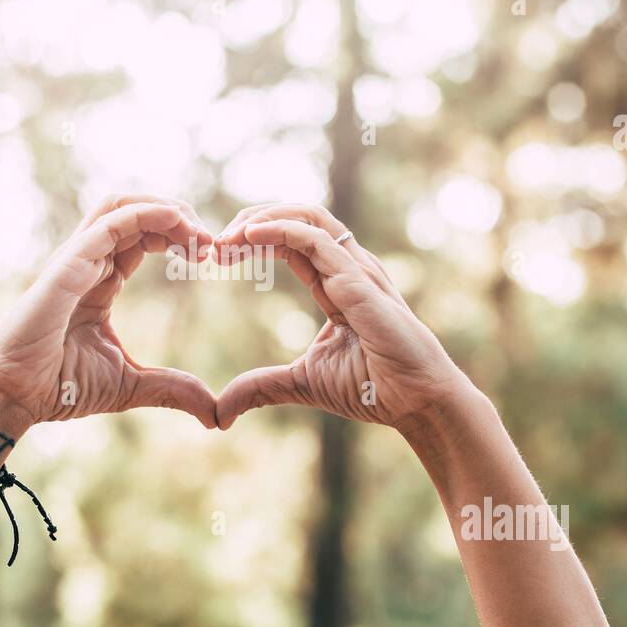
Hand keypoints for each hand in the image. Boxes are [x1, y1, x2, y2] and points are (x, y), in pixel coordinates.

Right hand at [0, 195, 218, 434]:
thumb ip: (171, 388)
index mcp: (99, 281)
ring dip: (165, 208)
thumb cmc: (59, 388)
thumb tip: (213, 414)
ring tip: (197, 230)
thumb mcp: (130, 385)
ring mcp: (75, 259)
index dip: (178, 237)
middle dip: (179, 216)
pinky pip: (110, 223)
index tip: (209, 256)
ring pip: (121, 204)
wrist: (15, 397)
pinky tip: (177, 224)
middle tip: (210, 242)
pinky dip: (147, 214)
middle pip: (136, 212)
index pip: (142, 238)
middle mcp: (87, 262)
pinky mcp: (68, 264)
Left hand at [211, 204, 474, 430]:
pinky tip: (247, 237)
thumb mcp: (300, 383)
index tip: (214, 257)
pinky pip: (314, 238)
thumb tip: (220, 411)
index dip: (251, 241)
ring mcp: (355, 268)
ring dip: (260, 218)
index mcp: (334, 283)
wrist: (415, 402)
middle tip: (211, 243)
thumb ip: (261, 387)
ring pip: (306, 215)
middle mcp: (346, 267)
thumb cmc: (372, 388)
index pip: (288, 242)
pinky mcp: (358, 279)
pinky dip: (278, 229)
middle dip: (250, 221)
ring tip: (225, 236)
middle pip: (294, 218)